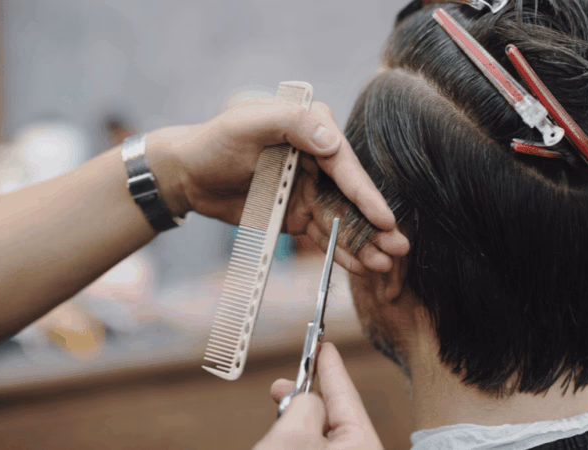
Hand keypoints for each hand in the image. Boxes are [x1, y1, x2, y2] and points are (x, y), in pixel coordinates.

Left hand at [146, 97, 407, 272]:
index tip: (383, 218)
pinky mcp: (300, 214)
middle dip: (376, 224)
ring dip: (364, 242)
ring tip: (384, 264)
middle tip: (399, 247)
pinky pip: (325, 235)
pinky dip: (342, 251)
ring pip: (343, 220)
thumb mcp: (247, 124)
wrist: (188, 175)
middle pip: (352, 195)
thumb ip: (291, 123)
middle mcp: (319, 159)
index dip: (364, 193)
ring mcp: (311, 189)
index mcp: (311, 130)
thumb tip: (332, 141)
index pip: (343, 163)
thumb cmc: (214, 142)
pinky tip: (362, 266)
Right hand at [254, 343, 383, 449]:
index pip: (346, 393)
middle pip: (335, 413)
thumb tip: (308, 399)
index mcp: (362, 443)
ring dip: (299, 418)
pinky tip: (283, 437)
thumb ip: (306, 403)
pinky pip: (317, 446)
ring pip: (323, 432)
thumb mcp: (294, 432)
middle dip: (306, 394)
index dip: (331, 366)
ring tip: (278, 412)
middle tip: (283, 384)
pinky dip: (300, 437)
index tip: (325, 345)